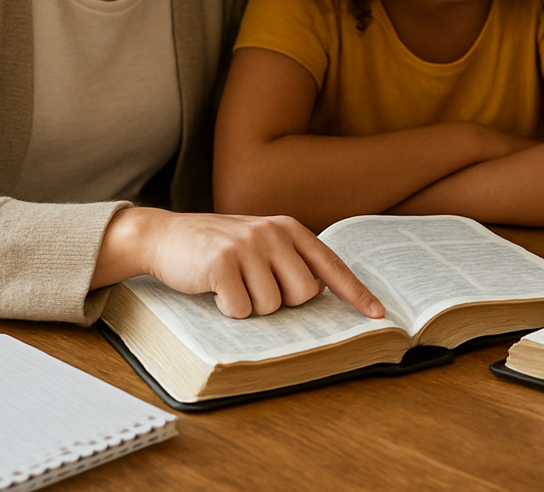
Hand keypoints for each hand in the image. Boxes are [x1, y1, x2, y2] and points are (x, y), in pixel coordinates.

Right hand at [95, 208, 384, 319]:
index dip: (355, 293)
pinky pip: (241, 309)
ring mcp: (247, 246)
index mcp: (288, 228)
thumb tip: (320, 291)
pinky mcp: (221, 263)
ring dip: (251, 306)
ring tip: (232, 284)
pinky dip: (228, 309)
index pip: (331, 265)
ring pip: (271, 306)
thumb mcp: (259, 242)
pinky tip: (216, 289)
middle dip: (281, 302)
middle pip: (303, 294)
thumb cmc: (217, 247)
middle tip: (255, 287)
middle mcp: (273, 233)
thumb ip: (290, 259)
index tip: (378, 315)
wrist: (165, 236)